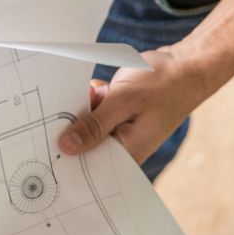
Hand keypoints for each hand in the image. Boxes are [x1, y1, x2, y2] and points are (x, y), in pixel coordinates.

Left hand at [57, 47, 214, 165]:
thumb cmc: (165, 85)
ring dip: (85, 107)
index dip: (65, 156)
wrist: (188, 67)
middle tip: (77, 104)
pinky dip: (94, 98)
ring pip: (86, 125)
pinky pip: (95, 112)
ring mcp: (120, 132)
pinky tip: (103, 88)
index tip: (44, 143)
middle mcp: (123, 147)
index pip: (88, 167)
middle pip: (83, 145)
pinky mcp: (119, 117)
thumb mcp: (124, 101)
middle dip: (75, 123)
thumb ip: (94, 125)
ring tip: (102, 92)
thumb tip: (66, 146)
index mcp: (127, 154)